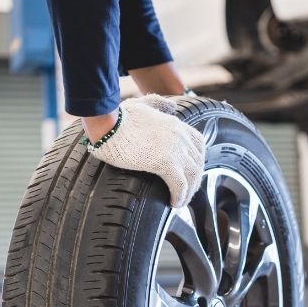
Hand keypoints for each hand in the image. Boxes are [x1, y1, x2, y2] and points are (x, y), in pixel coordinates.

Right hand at [86, 95, 204, 207]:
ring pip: (192, 176)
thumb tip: (172, 106)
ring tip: (180, 202)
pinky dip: (180, 196)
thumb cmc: (119, 116)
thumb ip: (158, 103)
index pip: (198, 143)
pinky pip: (180, 185)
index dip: (197, 159)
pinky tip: (174, 203)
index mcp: (176, 124)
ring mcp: (175, 149)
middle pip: (198, 162)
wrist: (108, 125)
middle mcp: (180, 136)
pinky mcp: (166, 163)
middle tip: (186, 192)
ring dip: (188, 192)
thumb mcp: (142, 104)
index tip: (191, 171)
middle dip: (194, 179)